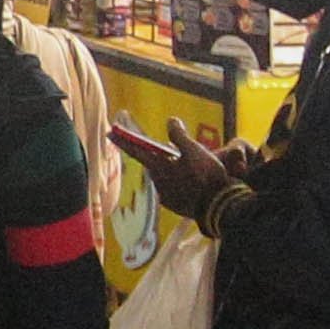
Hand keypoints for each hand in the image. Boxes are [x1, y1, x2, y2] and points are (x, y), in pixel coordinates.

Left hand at [114, 125, 229, 211]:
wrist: (219, 208)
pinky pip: (175, 189)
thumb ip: (179, 135)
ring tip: (190, 163)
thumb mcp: (194, 150)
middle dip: (160, 155)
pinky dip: (180, 181)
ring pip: (166, 176)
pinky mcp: (176, 206)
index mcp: (159, 168)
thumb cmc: (206, 177)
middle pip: (155, 163)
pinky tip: (194, 180)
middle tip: (172, 148)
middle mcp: (158, 183)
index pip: (136, 150)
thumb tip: (170, 120)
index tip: (110, 132)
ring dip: (172, 168)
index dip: (123, 140)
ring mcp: (166, 196)